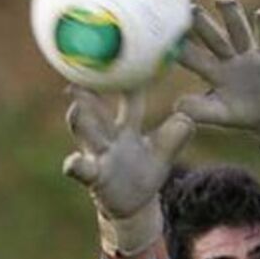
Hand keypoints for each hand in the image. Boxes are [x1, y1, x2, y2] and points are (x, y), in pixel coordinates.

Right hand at [62, 85, 193, 255]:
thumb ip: (174, 137)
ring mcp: (97, 155)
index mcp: (126, 126)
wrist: (132, 205)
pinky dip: (76, 165)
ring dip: (80, 121)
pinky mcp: (93, 177)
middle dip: (90, 90)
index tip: (126, 53)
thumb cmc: (144, 172)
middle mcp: (107, 136)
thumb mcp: (163, 154)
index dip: (128, 76)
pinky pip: (82, 170)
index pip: (128, 96)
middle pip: (97, 109)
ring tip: (75, 108)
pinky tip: (71, 162)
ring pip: (86, 134)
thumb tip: (188, 119)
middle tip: (84, 69)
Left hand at [177, 0, 259, 151]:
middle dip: (202, 23)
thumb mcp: (219, 115)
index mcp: (212, 72)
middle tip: (189, 8)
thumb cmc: (239, 112)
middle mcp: (228, 57)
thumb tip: (176, 107)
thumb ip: (200, 111)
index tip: (166, 36)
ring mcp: (249, 54)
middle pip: (213, 37)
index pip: (192, 57)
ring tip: (223, 0)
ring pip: (239, 31)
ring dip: (231, 15)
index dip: (180, 48)